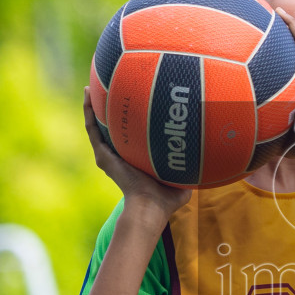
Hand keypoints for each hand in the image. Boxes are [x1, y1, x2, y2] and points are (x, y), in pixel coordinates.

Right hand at [84, 98, 189, 223]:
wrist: (150, 206)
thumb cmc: (166, 199)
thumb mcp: (181, 180)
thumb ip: (189, 168)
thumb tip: (206, 159)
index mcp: (133, 160)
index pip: (128, 137)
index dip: (127, 122)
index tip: (131, 104)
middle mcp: (117, 157)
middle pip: (109, 128)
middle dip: (107, 110)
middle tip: (107, 90)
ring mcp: (108, 155)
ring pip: (96, 126)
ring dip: (92, 106)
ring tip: (90, 87)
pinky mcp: (103, 155)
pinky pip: (92, 129)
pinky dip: (88, 112)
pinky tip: (88, 95)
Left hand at [273, 8, 294, 161]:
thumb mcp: (276, 133)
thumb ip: (263, 132)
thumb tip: (240, 146)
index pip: (284, 73)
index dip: (273, 64)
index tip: (258, 57)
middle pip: (289, 54)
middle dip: (278, 41)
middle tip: (262, 28)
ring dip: (284, 27)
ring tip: (271, 13)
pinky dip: (290, 25)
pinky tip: (279, 12)